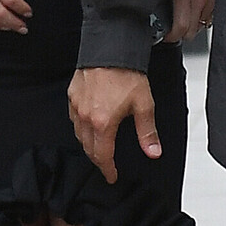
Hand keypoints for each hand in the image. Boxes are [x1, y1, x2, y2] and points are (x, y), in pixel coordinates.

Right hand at [68, 68, 158, 183]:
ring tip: (99, 148)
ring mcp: (76, 106)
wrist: (111, 49)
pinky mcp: (72, 95)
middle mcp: (85, 117)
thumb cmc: (127, 74)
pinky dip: (81, 128)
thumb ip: (147, 132)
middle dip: (98, 159)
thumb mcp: (144, 105)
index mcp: (103, 123)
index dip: (107, 169)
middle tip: (106, 165)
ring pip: (78, 135)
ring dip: (88, 145)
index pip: (102, 155)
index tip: (111, 176)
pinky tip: (88, 126)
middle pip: (88, 148)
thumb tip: (153, 152)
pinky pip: (73, 119)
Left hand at [169, 0, 218, 42]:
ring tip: (183, 16)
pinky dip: (201, 16)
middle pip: (192, 31)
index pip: (181, 26)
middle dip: (181, 33)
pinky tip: (195, 8)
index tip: (166, 36)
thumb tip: (154, 10)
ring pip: (202, 25)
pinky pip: (210, 16)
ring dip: (192, 24)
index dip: (172, 36)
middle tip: (172, 29)